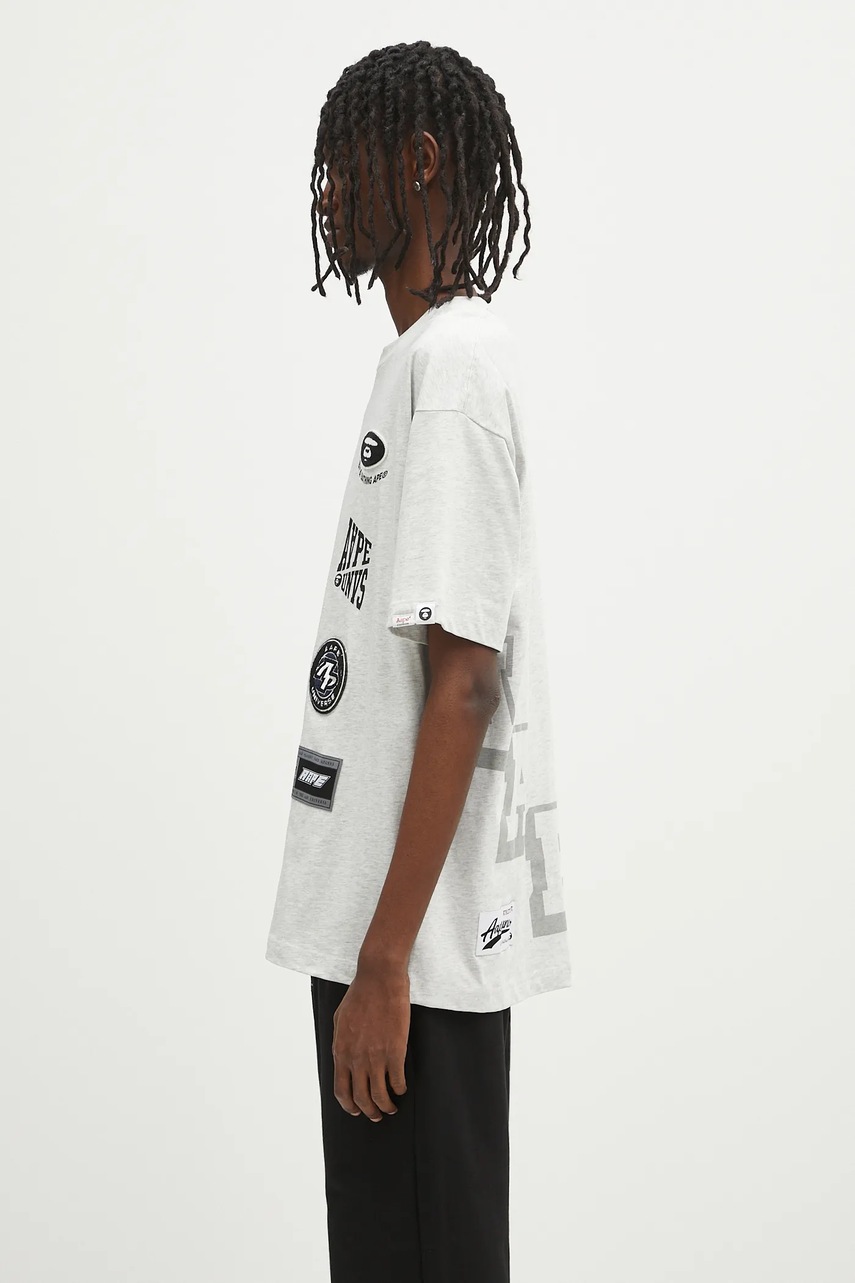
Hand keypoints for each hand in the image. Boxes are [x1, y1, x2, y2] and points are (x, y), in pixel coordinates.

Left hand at [331, 961, 409, 1120]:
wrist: (378, 979)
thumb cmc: (359, 995)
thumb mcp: (339, 1019)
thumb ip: (340, 1042)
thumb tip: (341, 1058)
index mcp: (341, 1051)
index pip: (341, 1090)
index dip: (349, 1105)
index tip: (356, 1110)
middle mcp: (356, 1058)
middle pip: (361, 1098)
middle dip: (369, 1111)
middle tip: (376, 1114)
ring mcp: (376, 1056)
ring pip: (380, 1094)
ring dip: (386, 1106)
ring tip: (391, 1108)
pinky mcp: (395, 1050)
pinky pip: (397, 1080)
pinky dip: (400, 1089)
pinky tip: (402, 1088)